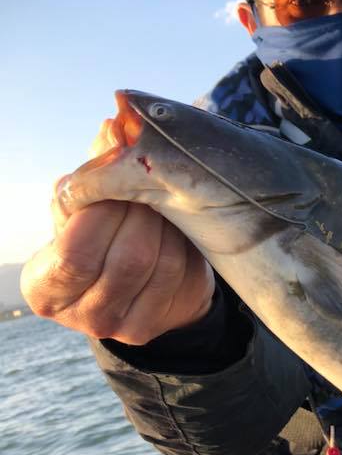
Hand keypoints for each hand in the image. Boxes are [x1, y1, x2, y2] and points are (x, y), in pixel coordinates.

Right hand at [20, 118, 214, 344]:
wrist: (138, 281)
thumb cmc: (104, 232)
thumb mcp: (89, 204)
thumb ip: (96, 169)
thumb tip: (115, 127)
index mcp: (44, 284)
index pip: (77, 247)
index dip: (106, 208)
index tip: (122, 179)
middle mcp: (76, 315)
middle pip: (128, 257)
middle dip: (146, 214)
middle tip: (152, 188)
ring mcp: (117, 327)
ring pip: (160, 265)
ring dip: (169, 226)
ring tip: (165, 206)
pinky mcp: (152, 327)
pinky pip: (181, 276)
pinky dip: (183, 245)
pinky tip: (178, 231)